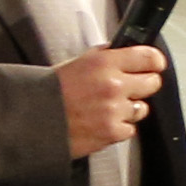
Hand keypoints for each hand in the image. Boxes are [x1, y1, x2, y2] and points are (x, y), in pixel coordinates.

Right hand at [52, 45, 165, 159]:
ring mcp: (115, 110)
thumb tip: (124, 53)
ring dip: (129, 109)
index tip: (154, 65)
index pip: (149, 57)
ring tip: (107, 109)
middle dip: (143, 85)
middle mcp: (114, 85)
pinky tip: (100, 123)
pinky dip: (118, 128)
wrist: (31, 120)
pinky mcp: (113, 132)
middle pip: (152, 83)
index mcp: (104, 63)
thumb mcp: (76, 63)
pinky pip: (129, 129)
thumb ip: (104, 58)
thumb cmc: (48, 91)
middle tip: (129, 88)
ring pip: (142, 108)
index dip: (154, 62)